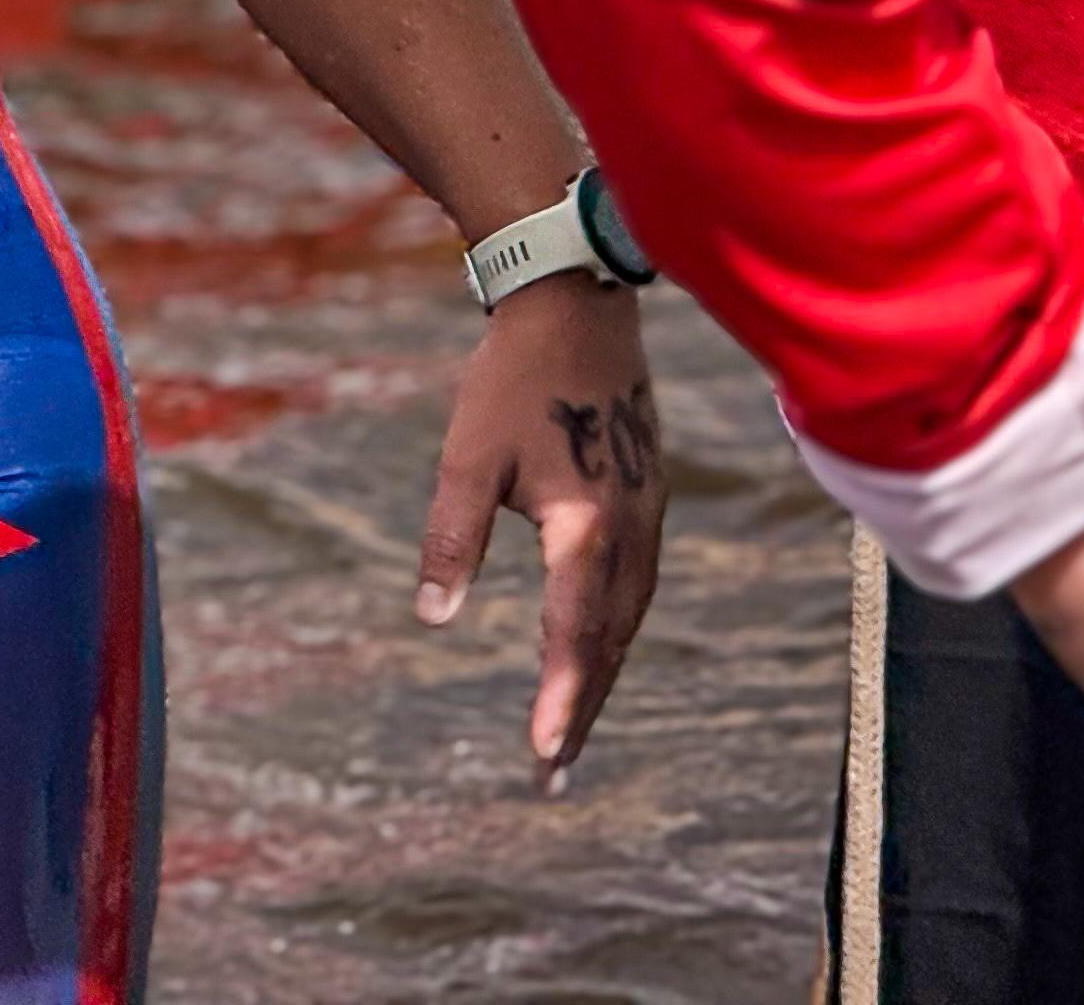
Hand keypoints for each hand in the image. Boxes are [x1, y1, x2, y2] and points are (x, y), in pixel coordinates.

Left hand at [413, 275, 665, 783]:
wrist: (577, 307)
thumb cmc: (512, 380)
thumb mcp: (468, 459)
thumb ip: (450, 541)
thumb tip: (433, 619)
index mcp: (587, 526)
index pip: (573, 633)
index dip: (560, 699)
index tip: (543, 756)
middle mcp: (631, 532)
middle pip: (609, 642)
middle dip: (582, 710)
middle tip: (553, 776)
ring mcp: (650, 517)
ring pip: (629, 620)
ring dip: (601, 676)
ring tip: (571, 733)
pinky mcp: (651, 502)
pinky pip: (638, 588)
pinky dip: (616, 632)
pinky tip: (595, 652)